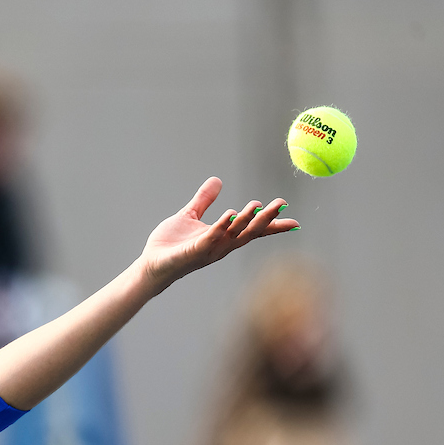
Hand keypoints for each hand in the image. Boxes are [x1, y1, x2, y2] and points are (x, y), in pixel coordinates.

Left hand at [137, 177, 298, 293]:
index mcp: (222, 237)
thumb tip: (217, 180)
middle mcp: (220, 245)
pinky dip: (220, 227)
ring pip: (233, 235)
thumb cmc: (170, 245)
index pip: (251, 231)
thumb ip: (203, 200)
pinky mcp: (193, 252)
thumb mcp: (189, 216)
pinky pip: (210, 239)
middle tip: (281, 204)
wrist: (150, 264)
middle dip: (265, 219)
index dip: (272, 225)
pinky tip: (229, 215)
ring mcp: (208, 250)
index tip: (293, 219)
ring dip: (246, 221)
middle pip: (248, 232)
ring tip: (257, 205)